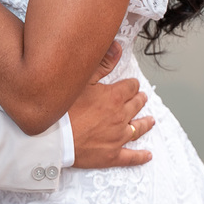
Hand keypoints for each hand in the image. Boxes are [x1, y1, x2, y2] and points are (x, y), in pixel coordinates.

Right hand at [69, 43, 153, 168]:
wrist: (53, 138)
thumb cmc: (64, 108)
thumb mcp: (82, 80)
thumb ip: (102, 63)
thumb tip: (117, 47)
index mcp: (114, 97)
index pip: (131, 86)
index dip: (131, 84)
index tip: (131, 84)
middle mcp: (120, 116)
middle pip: (136, 105)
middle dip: (139, 100)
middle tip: (141, 98)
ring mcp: (118, 137)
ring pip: (138, 128)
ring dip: (145, 123)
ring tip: (150, 120)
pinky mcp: (112, 155)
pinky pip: (131, 157)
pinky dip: (141, 156)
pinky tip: (148, 155)